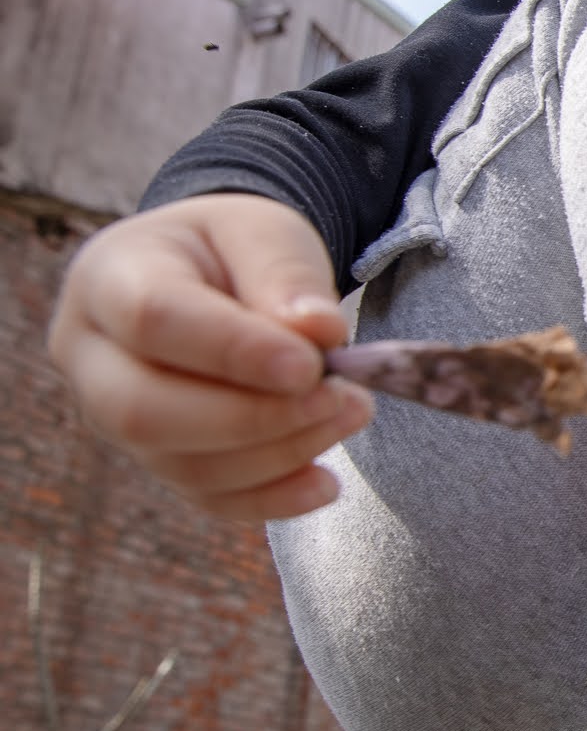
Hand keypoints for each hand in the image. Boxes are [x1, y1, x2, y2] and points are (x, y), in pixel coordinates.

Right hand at [46, 194, 373, 520]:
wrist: (216, 276)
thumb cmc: (235, 250)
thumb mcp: (265, 232)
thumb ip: (287, 274)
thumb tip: (320, 331)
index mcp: (108, 276)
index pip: (154, 319)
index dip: (234, 351)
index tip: (312, 364)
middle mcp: (90, 356)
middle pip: (145, 411)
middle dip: (255, 416)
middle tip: (341, 397)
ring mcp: (114, 417)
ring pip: (179, 464)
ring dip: (278, 453)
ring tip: (351, 414)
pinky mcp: (156, 458)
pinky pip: (204, 496)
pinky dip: (270, 498)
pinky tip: (324, 484)